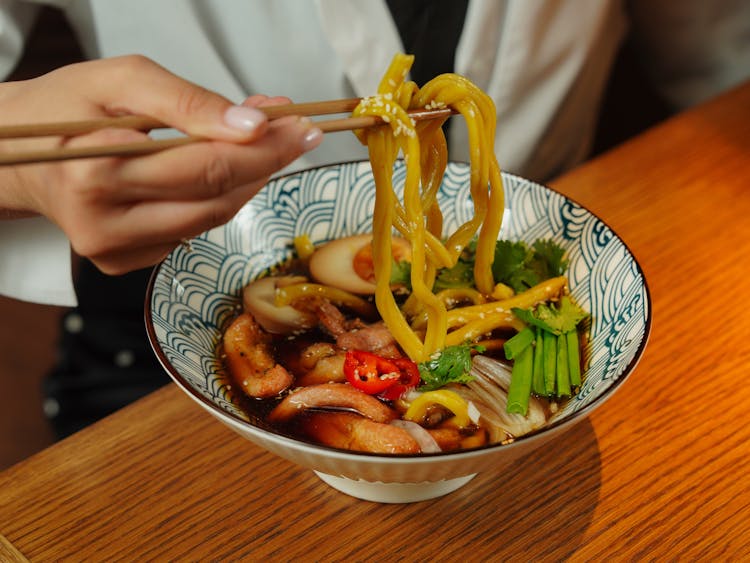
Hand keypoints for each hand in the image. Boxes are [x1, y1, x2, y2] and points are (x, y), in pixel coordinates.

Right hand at [0, 55, 322, 273]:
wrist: (17, 152)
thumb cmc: (66, 108)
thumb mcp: (122, 80)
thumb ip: (189, 102)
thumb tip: (254, 125)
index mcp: (96, 172)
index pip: (205, 166)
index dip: (262, 149)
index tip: (300, 127)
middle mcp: (104, 223)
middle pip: (214, 199)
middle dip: (265, 164)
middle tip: (295, 133)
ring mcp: (113, 251)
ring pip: (209, 220)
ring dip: (246, 182)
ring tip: (261, 144)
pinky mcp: (122, 262)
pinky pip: (189, 232)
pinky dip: (214, 200)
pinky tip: (221, 171)